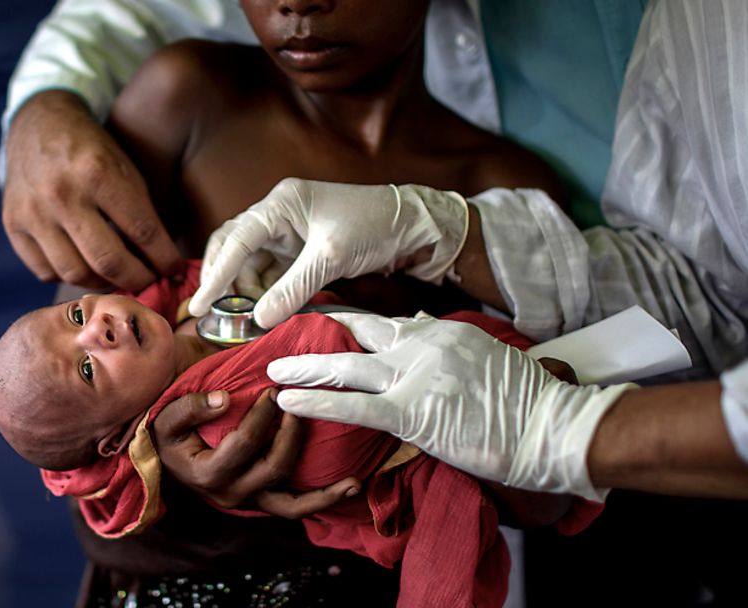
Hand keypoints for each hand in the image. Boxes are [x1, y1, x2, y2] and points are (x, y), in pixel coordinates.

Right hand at [2, 90, 181, 289]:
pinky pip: (45, 271)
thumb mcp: (125, 169)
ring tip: (118, 276)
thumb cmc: (93, 151)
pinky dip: (69, 276)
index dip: (164, 258)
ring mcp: (32, 211)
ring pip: (75, 273)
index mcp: (97, 172)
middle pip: (107, 261)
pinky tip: (85, 267)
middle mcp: (61, 193)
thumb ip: (141, 215)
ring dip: (103, 283)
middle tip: (150, 283)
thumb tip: (162, 265)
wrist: (39, 124)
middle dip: (137, 279)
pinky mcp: (13, 224)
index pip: (141, 230)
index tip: (175, 270)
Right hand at [152, 388, 359, 517]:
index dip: (262, 415)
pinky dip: (322, 500)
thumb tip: (225, 399)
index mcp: (206, 474)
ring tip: (354, 480)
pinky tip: (351, 486)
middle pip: (273, 468)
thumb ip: (191, 407)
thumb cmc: (168, 430)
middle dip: (291, 433)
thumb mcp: (167, 415)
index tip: (274, 389)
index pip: (243, 443)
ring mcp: (248, 500)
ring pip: (290, 505)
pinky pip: (294, 506)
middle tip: (300, 404)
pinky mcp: (261, 499)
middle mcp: (230, 494)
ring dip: (323, 492)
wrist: (167, 453)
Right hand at [188, 177, 469, 327]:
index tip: (202, 305)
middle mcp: (278, 212)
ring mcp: (287, 230)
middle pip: (233, 245)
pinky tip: (266, 309)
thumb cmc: (374, 228)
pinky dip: (264, 290)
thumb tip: (259, 319)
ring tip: (249, 317)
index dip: (215, 274)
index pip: (236, 238)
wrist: (412, 226)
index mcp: (282, 203)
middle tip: (215, 313)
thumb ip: (292, 289)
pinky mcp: (298, 247)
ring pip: (249, 261)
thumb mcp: (331, 258)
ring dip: (245, 288)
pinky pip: (269, 270)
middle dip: (223, 279)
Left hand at [268, 312, 634, 499]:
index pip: (386, 322)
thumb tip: (423, 328)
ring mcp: (416, 375)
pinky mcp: (413, 411)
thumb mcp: (484, 357)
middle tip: (283, 333)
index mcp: (439, 331)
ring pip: (346, 365)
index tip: (324, 320)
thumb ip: (446, 346)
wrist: (553, 426)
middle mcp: (423, 344)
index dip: (351, 323)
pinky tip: (288, 402)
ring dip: (303, 368)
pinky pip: (353, 404)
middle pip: (358, 332)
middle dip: (318, 333)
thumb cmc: (525, 403)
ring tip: (271, 370)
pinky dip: (317, 403)